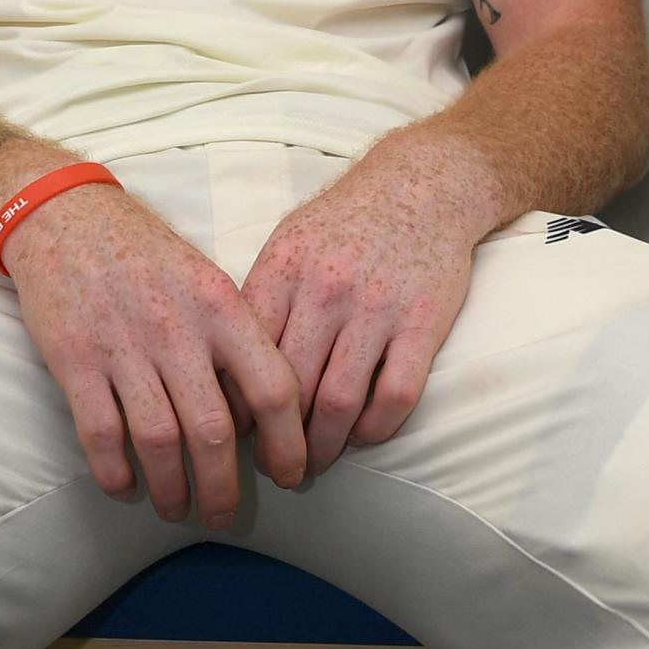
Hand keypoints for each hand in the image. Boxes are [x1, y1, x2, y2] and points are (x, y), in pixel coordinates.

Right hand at [2, 183, 306, 526]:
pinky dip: (116, 473)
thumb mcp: (206, 279)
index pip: (272, 388)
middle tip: (224, 514)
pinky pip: (101, 435)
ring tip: (176, 507)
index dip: (287, 444)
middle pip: (214, 431)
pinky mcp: (74, 360)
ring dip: (172, 489)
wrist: (65, 218)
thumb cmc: (145, 255)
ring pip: (159, 442)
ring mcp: (123, 346)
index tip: (288, 475)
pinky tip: (126, 487)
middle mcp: (176, 329)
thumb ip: (236, 338)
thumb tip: (263, 416)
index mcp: (220, 306)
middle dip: (224, 488)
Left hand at [239, 135, 495, 475]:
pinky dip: (374, 429)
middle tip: (270, 464)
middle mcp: (324, 290)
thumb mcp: (289, 244)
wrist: (422, 184)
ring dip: (322, 447)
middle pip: (286, 388)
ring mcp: (375, 308)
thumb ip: (261, 299)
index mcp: (282, 269)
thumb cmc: (346, 221)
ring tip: (312, 463)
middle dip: (274, 440)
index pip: (242, 355)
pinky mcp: (421, 324)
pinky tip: (361, 435)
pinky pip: (394, 397)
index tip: (232, 432)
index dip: (234, 406)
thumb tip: (226, 366)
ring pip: (336, 402)